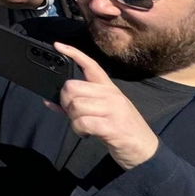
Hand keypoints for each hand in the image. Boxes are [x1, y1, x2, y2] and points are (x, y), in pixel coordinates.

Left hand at [47, 43, 159, 169]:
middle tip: (72, 114)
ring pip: (75, 105)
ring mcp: (113, 109)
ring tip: (82, 126)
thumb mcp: (102, 112)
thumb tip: (50, 101)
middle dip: (66, 102)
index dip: (73, 53)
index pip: (91, 65)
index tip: (58, 45)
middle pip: (73, 87)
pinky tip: (85, 133)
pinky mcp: (112, 126)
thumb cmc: (120, 129)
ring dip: (72, 119)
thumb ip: (78, 104)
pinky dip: (78, 129)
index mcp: (109, 89)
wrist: (144, 150)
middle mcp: (111, 95)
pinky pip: (82, 122)